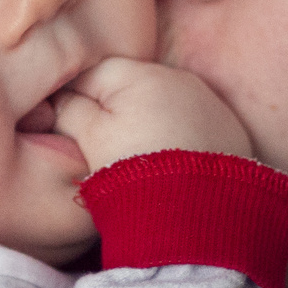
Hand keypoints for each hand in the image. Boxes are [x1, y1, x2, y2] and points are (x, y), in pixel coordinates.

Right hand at [54, 57, 250, 171]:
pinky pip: (191, 122)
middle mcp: (178, 78)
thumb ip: (68, 109)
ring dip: (147, 122)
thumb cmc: (132, 172)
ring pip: (161, 103)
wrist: (195, 213)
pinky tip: (170, 162)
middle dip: (113, 110)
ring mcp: (208, 101)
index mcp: (140, 74)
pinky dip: (177, 136)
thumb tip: (58, 98)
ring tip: (140, 158)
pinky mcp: (229, 127)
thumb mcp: (88, 138)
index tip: (68, 128)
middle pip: (130, 86)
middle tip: (104, 148)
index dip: (73, 101)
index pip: (91, 74)